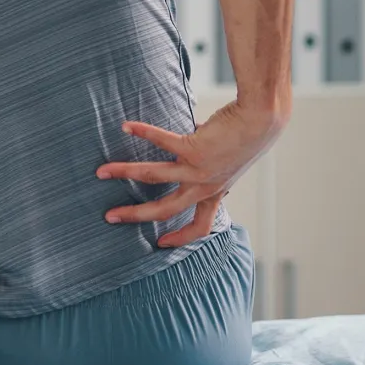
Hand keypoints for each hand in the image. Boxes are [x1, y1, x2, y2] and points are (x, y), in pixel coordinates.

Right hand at [96, 100, 282, 247]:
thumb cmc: (248, 137)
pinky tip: (126, 127)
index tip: (161, 243)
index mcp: (216, 192)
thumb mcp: (230, 161)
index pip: (200, 226)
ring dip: (125, 173)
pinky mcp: (193, 147)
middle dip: (136, 216)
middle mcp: (204, 186)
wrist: (261, 121)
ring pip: (154, 177)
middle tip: (111, 217)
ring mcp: (197, 169)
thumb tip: (194, 142)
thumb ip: (209, 162)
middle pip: (165, 210)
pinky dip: (142, 132)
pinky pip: (161, 141)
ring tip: (102, 171)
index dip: (180, 238)